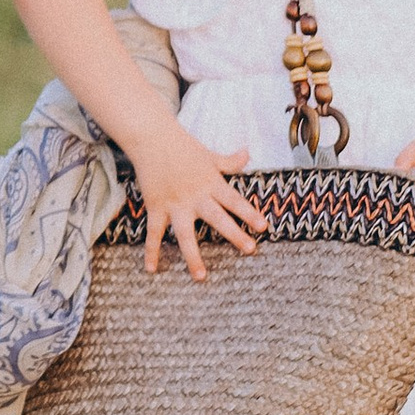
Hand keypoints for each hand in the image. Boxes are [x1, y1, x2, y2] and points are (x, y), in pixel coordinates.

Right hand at [125, 121, 260, 280]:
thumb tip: (247, 153)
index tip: (263, 226)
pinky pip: (154, 233)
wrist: (151, 138)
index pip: (234, 200)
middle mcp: (195, 196)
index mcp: (210, 183)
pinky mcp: (156, 207)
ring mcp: (175, 204)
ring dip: (193, 256)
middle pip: (217, 218)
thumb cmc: (182, 146)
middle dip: (234, 234)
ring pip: (185, 234)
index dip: (249, 213)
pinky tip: (151, 269)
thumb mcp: (209, 154)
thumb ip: (228, 161)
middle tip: (250, 249)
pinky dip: (151, 251)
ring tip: (201, 276)